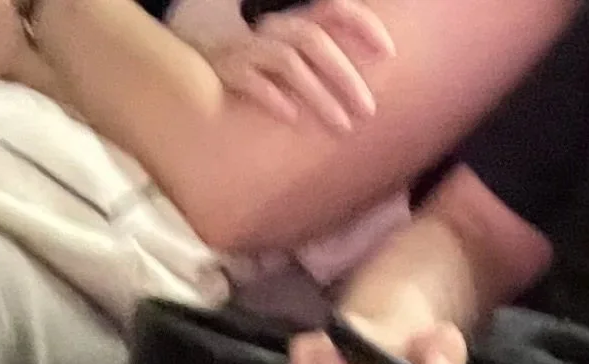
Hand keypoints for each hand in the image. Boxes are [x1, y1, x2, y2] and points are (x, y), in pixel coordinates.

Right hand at [209, 0, 392, 134]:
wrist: (199, 74)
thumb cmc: (260, 75)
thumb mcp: (296, 64)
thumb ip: (328, 69)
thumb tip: (368, 93)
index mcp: (296, 25)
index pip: (334, 8)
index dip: (363, 24)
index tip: (389, 53)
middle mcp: (274, 31)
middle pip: (314, 40)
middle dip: (346, 76)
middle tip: (369, 111)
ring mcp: (249, 48)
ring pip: (288, 61)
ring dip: (319, 94)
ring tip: (342, 127)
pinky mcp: (228, 71)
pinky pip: (250, 79)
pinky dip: (272, 96)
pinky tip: (292, 117)